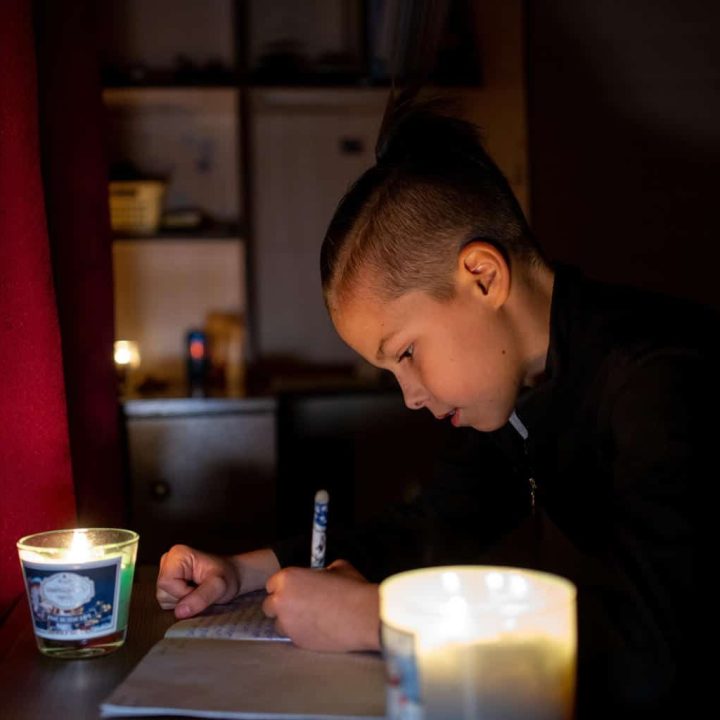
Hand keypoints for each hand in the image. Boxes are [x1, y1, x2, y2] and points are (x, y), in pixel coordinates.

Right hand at [156, 545, 279, 618]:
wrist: (231, 578)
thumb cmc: (226, 577)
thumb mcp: (219, 586)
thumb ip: (201, 598)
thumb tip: (180, 612)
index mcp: (178, 554)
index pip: (166, 583)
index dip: (182, 592)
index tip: (200, 588)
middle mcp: (168, 560)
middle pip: (162, 592)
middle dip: (182, 598)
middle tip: (200, 591)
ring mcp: (167, 571)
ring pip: (163, 598)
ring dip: (182, 602)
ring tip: (197, 592)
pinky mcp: (168, 583)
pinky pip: (166, 602)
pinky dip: (180, 603)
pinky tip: (192, 594)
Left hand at [262, 559, 379, 651]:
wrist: (361, 616)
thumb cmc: (351, 588)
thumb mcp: (337, 568)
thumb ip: (322, 571)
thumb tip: (323, 574)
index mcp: (287, 578)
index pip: (271, 584)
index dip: (284, 587)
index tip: (295, 590)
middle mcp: (281, 601)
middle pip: (269, 606)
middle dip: (281, 606)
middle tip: (300, 605)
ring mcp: (288, 624)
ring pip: (279, 625)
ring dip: (290, 622)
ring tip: (310, 620)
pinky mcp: (297, 642)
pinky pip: (293, 637)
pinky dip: (302, 634)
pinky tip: (318, 629)